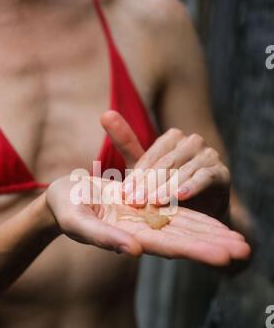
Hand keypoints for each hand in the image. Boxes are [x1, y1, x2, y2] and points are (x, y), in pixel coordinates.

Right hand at [46, 176, 249, 265]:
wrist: (66, 196)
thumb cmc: (66, 208)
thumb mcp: (78, 221)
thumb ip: (103, 237)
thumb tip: (133, 252)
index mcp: (128, 237)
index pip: (169, 247)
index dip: (197, 251)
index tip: (224, 257)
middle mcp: (143, 232)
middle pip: (185, 240)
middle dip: (215, 246)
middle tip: (245, 251)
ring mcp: (147, 220)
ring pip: (186, 228)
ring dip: (213, 235)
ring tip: (240, 242)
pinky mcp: (147, 207)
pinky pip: (177, 212)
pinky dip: (197, 218)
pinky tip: (217, 224)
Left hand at [101, 111, 229, 218]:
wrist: (197, 214)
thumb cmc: (166, 189)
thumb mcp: (144, 168)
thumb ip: (126, 142)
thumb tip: (105, 113)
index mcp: (173, 137)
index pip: (152, 156)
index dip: (137, 176)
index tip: (124, 194)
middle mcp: (193, 142)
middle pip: (166, 163)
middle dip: (149, 184)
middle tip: (135, 202)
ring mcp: (209, 155)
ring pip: (184, 171)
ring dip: (167, 188)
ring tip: (153, 202)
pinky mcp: (222, 173)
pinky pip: (205, 178)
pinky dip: (192, 187)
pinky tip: (180, 197)